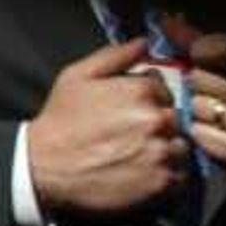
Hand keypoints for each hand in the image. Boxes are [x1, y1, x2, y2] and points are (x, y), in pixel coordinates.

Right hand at [25, 37, 190, 222]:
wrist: (45, 167)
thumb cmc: (60, 120)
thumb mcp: (76, 76)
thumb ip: (114, 56)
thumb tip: (144, 42)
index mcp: (141, 91)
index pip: (164, 90)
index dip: (146, 100)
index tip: (127, 113)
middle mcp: (157, 120)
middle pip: (176, 119)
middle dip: (158, 126)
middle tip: (130, 136)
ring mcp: (162, 152)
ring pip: (181, 147)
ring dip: (165, 150)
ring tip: (135, 156)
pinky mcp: (163, 182)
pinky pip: (181, 176)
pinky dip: (166, 175)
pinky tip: (140, 173)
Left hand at [165, 16, 225, 194]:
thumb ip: (202, 42)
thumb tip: (165, 19)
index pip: (218, 46)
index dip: (198, 50)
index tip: (198, 56)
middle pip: (198, 78)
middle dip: (198, 85)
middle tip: (218, 94)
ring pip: (196, 106)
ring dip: (198, 111)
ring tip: (221, 116)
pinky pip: (198, 133)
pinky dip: (201, 134)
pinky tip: (220, 135)